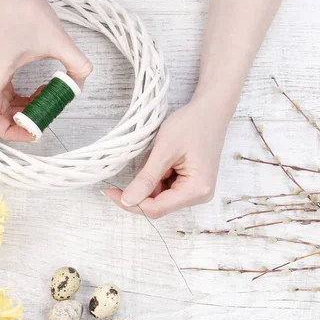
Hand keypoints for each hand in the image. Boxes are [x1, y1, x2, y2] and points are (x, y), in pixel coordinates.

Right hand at [0, 0, 92, 140]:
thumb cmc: (25, 10)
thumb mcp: (59, 41)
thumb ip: (77, 65)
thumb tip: (81, 83)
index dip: (10, 132)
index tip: (32, 130)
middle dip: (23, 119)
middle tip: (46, 114)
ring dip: (22, 107)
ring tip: (45, 98)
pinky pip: (1, 91)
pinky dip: (18, 96)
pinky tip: (37, 89)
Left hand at [104, 101, 229, 218]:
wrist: (209, 111)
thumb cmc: (190, 125)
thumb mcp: (164, 150)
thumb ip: (146, 178)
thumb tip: (127, 201)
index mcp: (196, 190)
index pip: (156, 208)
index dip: (130, 203)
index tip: (110, 191)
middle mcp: (198, 196)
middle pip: (158, 204)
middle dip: (142, 187)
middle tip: (138, 163)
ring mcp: (195, 191)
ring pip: (160, 196)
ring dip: (150, 179)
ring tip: (156, 154)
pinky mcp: (191, 184)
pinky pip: (166, 187)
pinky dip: (157, 175)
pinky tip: (161, 157)